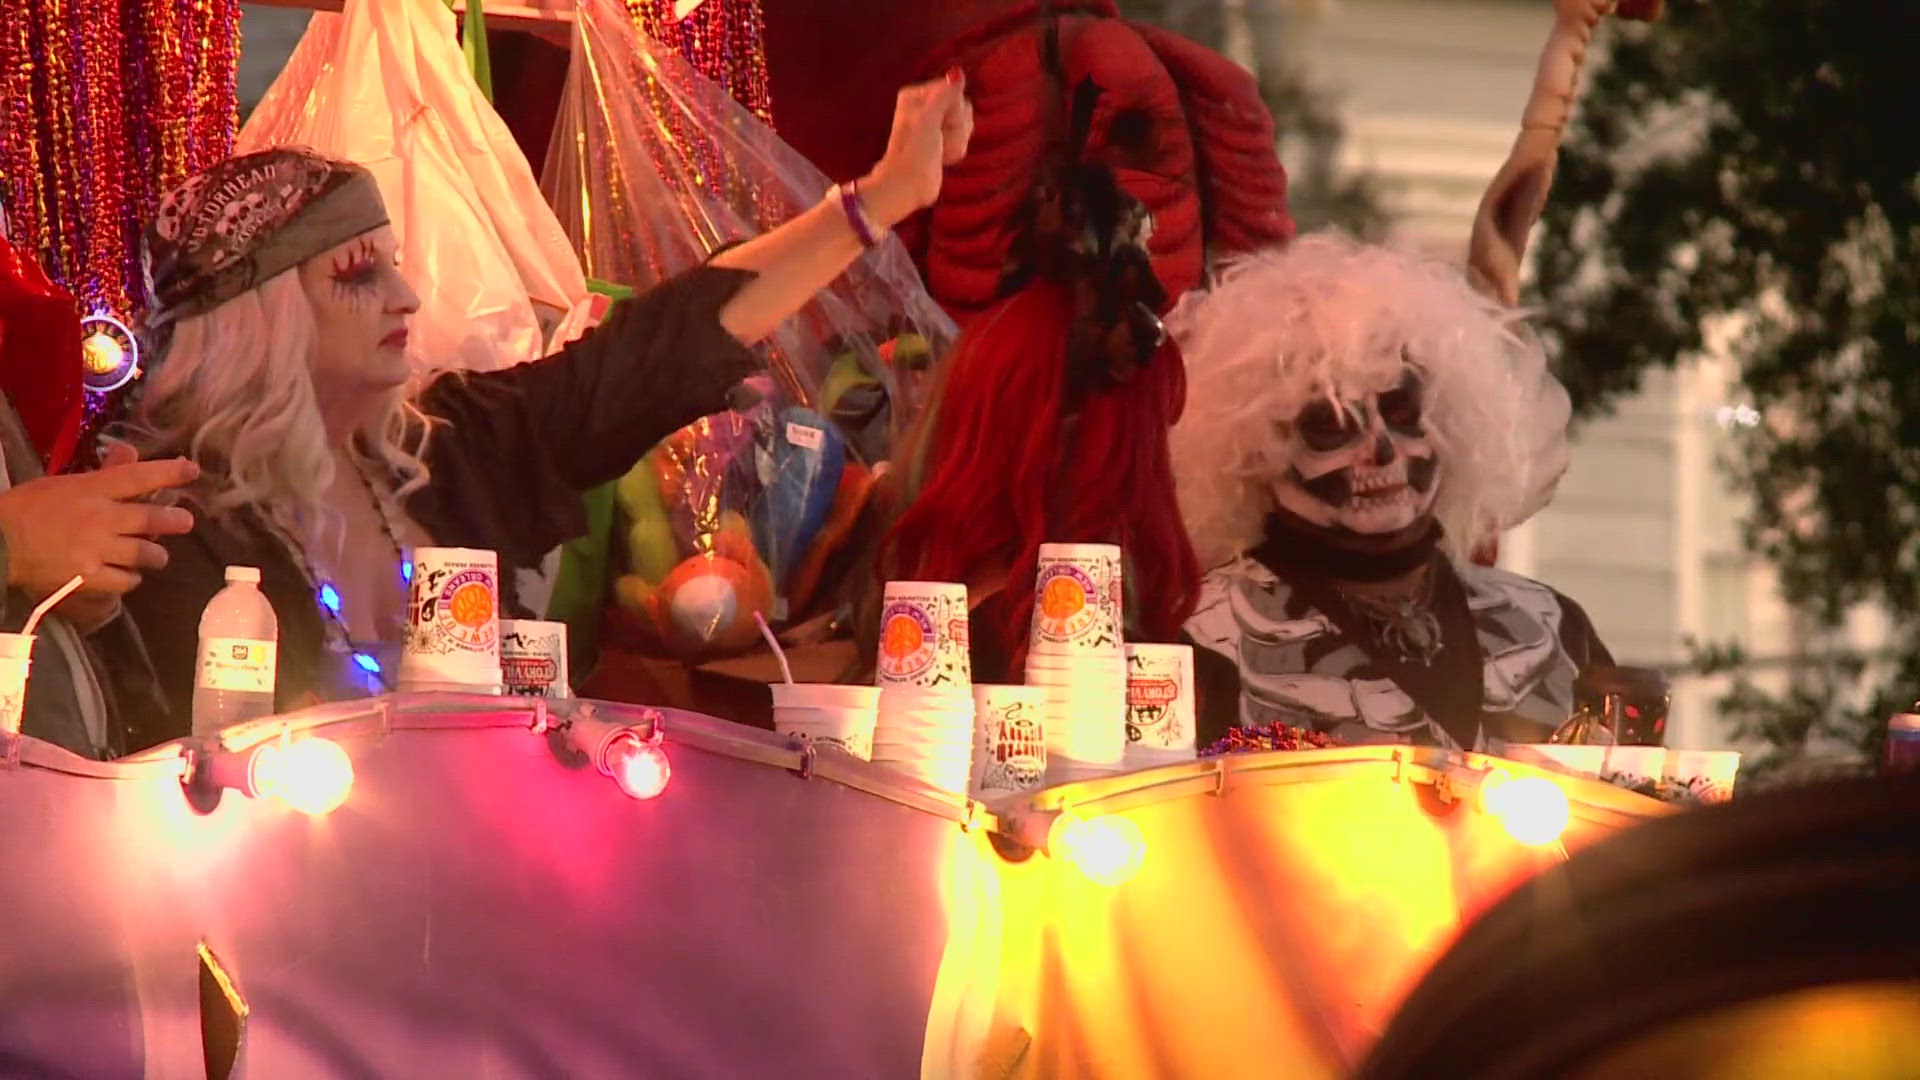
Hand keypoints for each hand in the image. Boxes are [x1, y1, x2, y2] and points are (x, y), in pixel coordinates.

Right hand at [0, 445, 197, 619]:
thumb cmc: (28, 509)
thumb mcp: (64, 483)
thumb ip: (103, 474)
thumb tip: (131, 453)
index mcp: (92, 489)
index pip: (139, 476)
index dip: (169, 473)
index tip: (192, 471)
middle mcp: (100, 518)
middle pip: (153, 519)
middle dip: (176, 521)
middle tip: (184, 522)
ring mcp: (95, 549)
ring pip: (147, 554)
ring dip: (155, 555)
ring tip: (153, 555)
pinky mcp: (89, 577)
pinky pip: (127, 580)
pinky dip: (131, 578)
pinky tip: (126, 574)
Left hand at [861, 69, 974, 228]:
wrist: (908, 184)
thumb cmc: (914, 151)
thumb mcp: (929, 118)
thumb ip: (945, 94)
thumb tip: (957, 73)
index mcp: (917, 95)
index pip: (953, 90)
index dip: (952, 109)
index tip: (938, 124)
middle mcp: (927, 105)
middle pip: (962, 106)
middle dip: (956, 127)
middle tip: (937, 139)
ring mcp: (936, 123)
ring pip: (966, 123)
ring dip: (956, 141)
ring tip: (939, 150)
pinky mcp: (943, 140)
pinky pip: (964, 138)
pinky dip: (955, 150)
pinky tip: (942, 157)